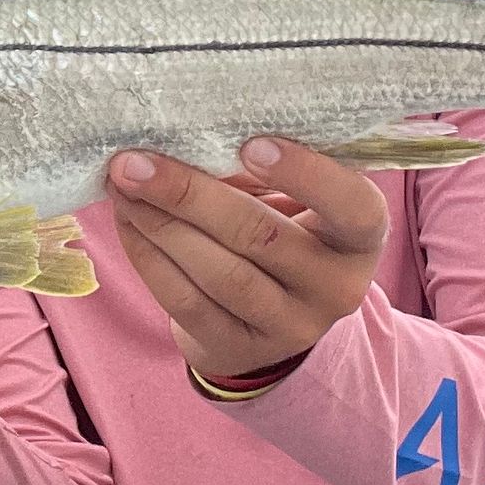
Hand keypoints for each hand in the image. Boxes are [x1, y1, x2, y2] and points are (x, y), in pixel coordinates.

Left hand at [108, 139, 386, 381]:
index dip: (306, 174)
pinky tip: (128, 222)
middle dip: (190, 194)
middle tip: (136, 161)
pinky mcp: (240, 348)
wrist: (268, 320)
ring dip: (160, 224)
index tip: (250, 144)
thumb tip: (186, 136)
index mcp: (361, 237)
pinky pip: (186, 301)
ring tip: (123, 186)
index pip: (353, 206)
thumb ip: (259, 170)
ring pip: (219, 273)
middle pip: (261, 236)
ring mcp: (291, 327)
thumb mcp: (293, 200)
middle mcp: (337, 287)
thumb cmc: (280, 230)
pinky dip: (149, 257)